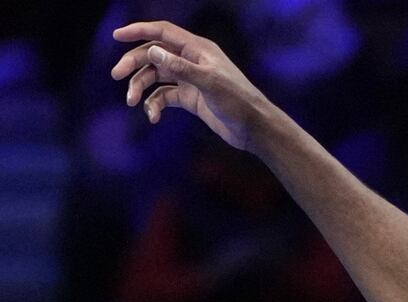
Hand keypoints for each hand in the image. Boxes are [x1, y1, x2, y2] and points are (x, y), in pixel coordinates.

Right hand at [111, 21, 271, 150]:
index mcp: (198, 50)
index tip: (116, 36)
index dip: (139, 31)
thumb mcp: (209, 82)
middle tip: (117, 75)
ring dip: (141, 87)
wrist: (254, 129)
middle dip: (134, 63)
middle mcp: (192, 61)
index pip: (163, 32)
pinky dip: (155, 105)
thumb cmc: (238, 101)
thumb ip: (180, 67)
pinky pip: (164, 96)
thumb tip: (152, 50)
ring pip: (156, 76)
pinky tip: (153, 117)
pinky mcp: (190, 98)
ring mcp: (190, 80)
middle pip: (154, 54)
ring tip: (132, 101)